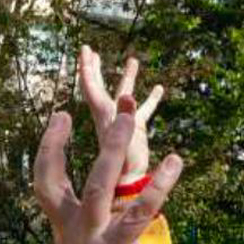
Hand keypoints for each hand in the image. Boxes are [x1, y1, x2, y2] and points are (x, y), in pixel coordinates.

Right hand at [34, 94, 181, 243]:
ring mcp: (93, 237)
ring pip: (100, 184)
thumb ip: (85, 223)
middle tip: (114, 104)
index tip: (60, 116)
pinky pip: (138, 212)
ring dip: (114, 148)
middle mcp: (75, 226)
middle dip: (93, 138)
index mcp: (64, 224)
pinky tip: (175, 162)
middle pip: (77, 173)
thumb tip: (98, 202)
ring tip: (130, 117)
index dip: (50, 146)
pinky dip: (158, 186)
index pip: (46, 178)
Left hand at [78, 45, 163, 182]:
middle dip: (94, 70)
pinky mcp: (137, 134)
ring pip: (124, 97)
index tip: (84, 52)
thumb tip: (128, 95)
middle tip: (89, 50)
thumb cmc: (120, 176)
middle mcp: (111, 119)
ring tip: (132, 60)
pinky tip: (159, 88)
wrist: (126, 193)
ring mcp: (124, 126)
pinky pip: (144, 112)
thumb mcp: (122, 146)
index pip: (92, 91)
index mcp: (104, 119)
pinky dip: (150, 100)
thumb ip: (125, 122)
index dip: (87, 71)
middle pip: (100, 90)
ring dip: (126, 79)